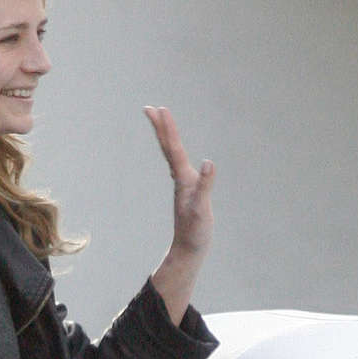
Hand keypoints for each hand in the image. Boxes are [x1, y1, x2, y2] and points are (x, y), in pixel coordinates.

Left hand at [144, 106, 213, 324]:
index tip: (160, 109)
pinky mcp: (187, 191)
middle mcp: (180, 178)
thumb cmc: (195, 232)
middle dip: (160, 127)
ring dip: (166, 137)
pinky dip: (176, 152)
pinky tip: (177, 151)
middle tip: (150, 108)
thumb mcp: (202, 209)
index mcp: (183, 179)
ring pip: (172, 155)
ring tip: (161, 122)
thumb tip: (207, 164)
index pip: (173, 148)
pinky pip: (179, 165)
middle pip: (167, 148)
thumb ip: (205, 185)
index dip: (168, 128)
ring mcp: (182, 185)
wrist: (188, 250)